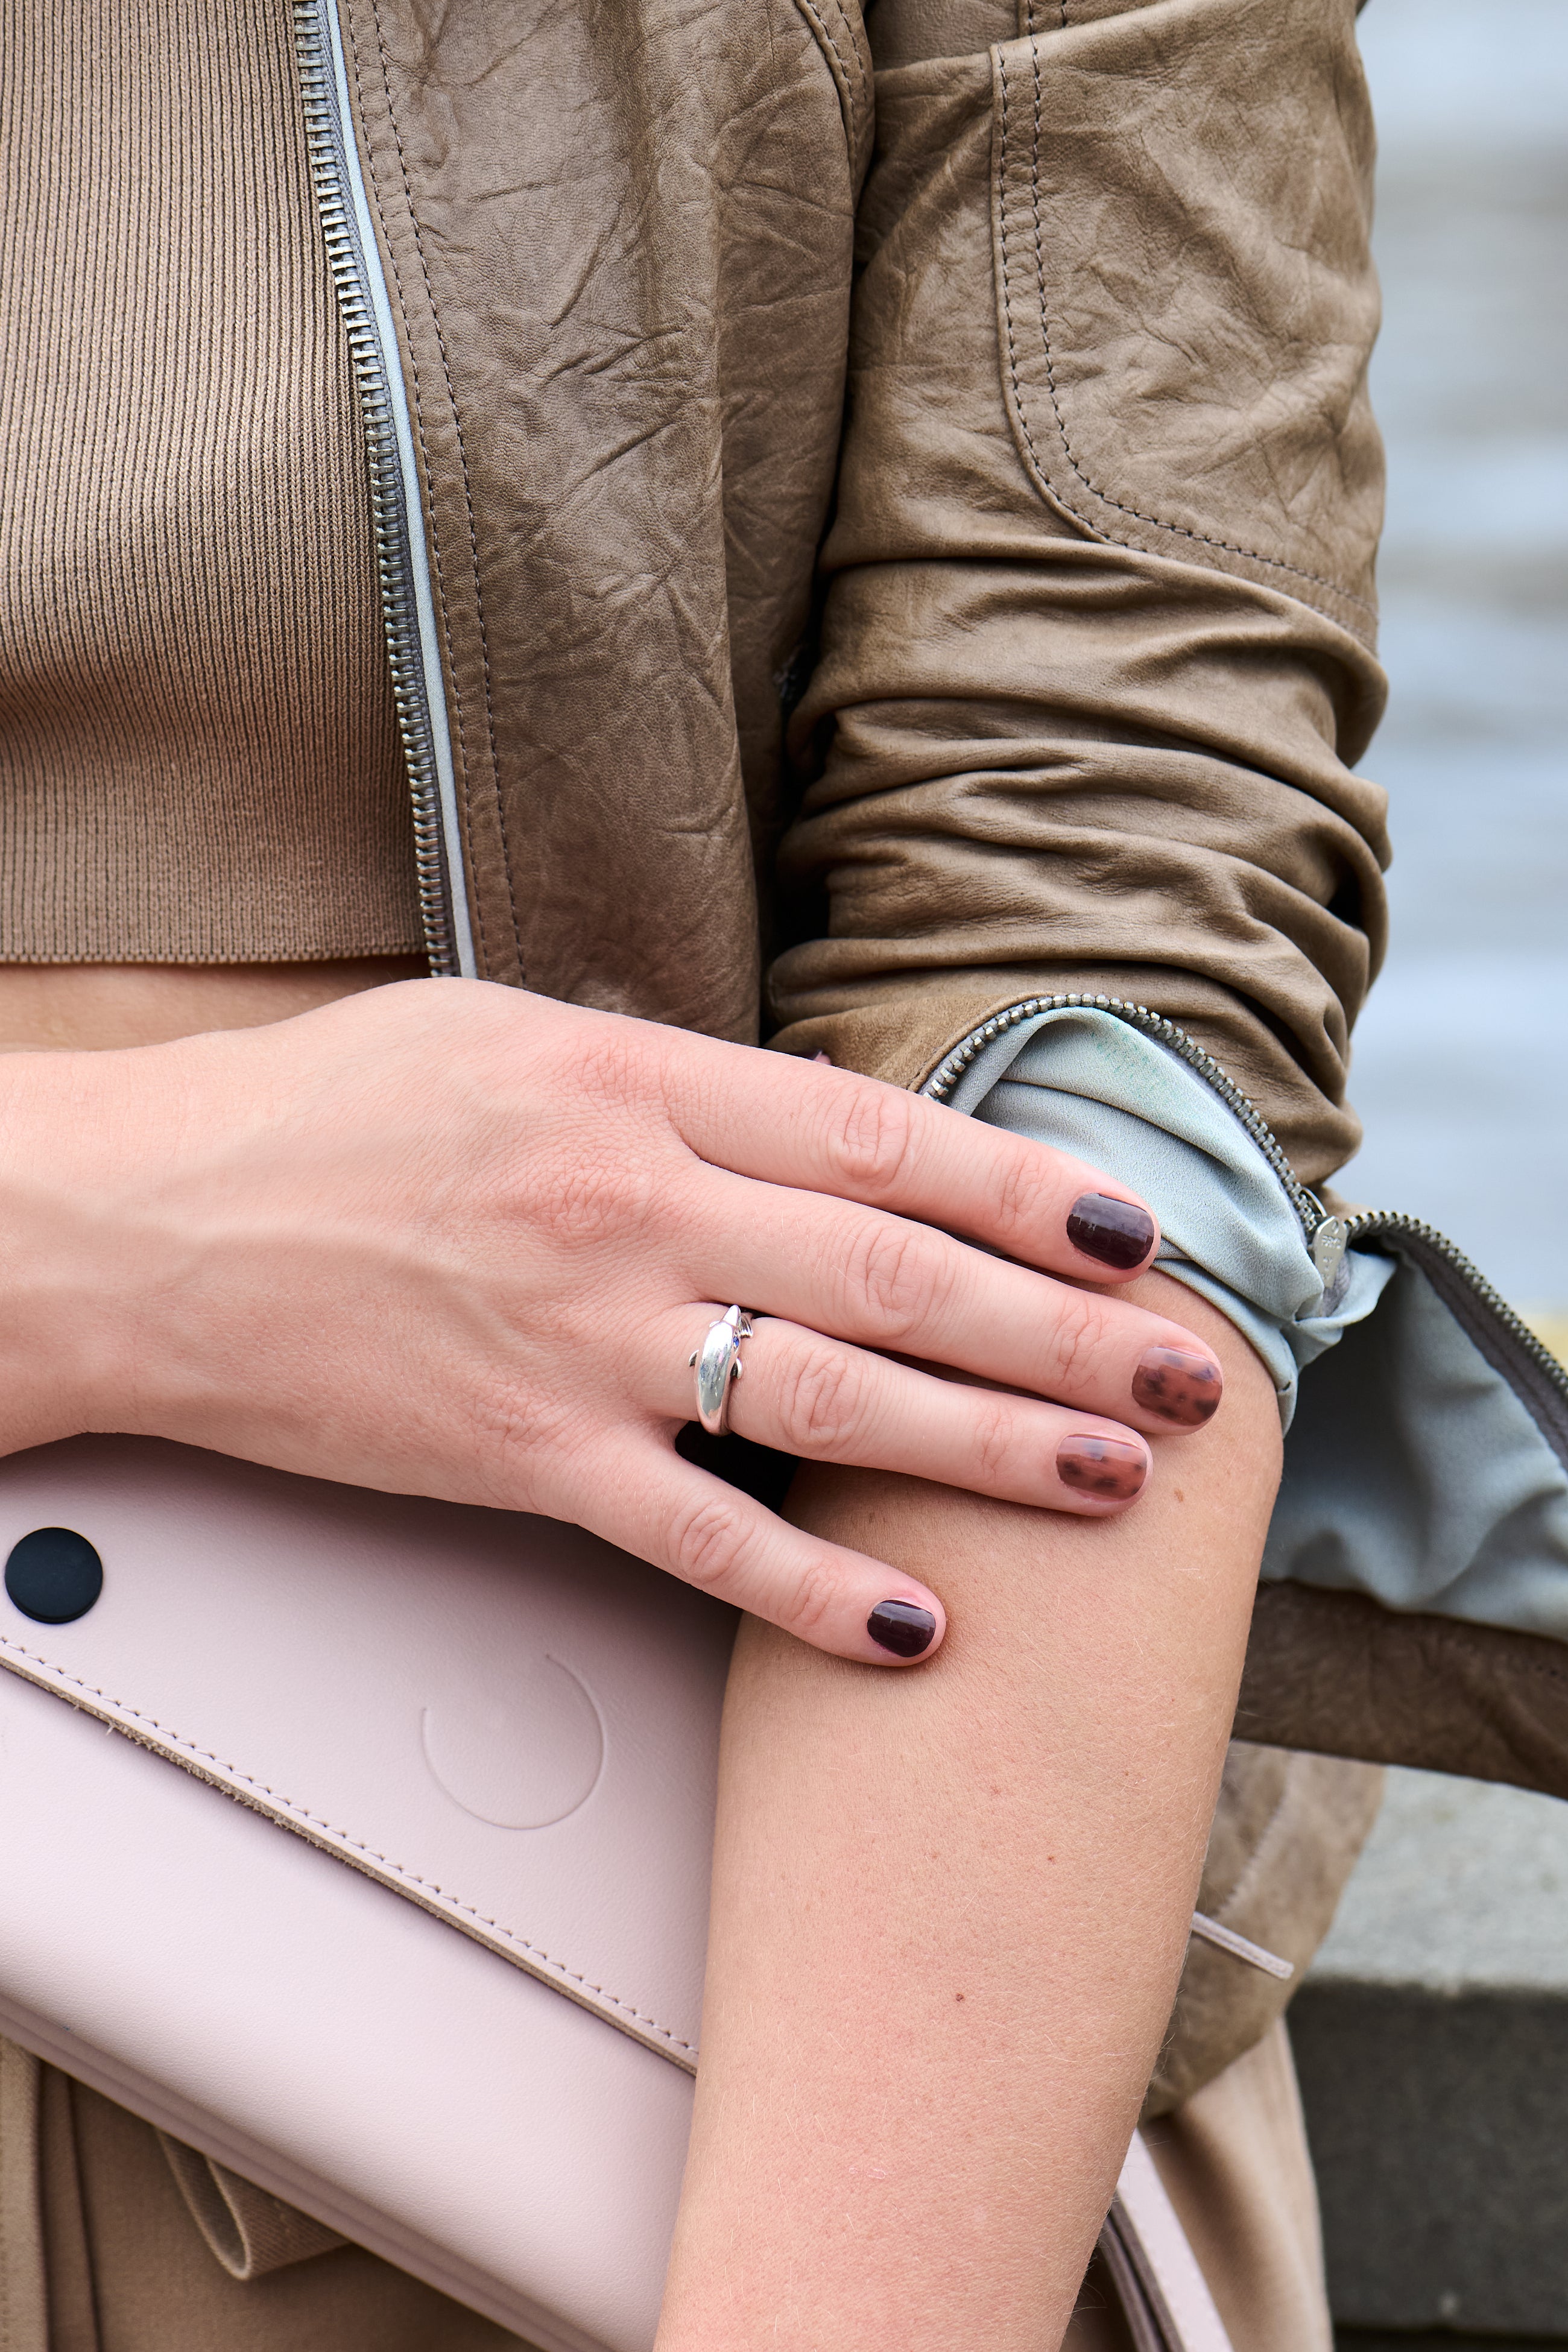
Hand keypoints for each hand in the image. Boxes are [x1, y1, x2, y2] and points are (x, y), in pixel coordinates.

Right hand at [0, 980, 1223, 1662]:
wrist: (137, 1229)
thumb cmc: (314, 1115)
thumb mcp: (500, 1036)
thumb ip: (665, 1081)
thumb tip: (806, 1125)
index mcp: (631, 1085)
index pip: (880, 1139)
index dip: (1028, 1188)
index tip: (1132, 1227)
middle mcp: (627, 1207)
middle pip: (896, 1275)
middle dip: (1066, 1328)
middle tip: (1187, 1373)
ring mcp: (578, 1341)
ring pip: (833, 1401)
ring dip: (991, 1448)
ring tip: (1110, 1479)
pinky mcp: (519, 1456)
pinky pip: (697, 1537)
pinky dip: (812, 1590)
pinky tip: (914, 1624)